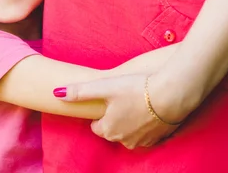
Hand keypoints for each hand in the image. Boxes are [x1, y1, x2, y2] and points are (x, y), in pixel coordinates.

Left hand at [56, 73, 181, 148]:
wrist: (171, 95)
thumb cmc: (136, 89)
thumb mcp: (104, 87)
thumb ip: (80, 92)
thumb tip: (56, 93)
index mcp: (108, 130)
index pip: (96, 127)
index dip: (100, 112)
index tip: (107, 99)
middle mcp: (123, 140)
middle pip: (112, 130)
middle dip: (114, 117)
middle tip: (122, 98)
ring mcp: (142, 141)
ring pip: (128, 132)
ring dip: (130, 120)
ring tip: (136, 102)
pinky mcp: (158, 138)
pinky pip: (145, 133)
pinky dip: (145, 123)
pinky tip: (149, 109)